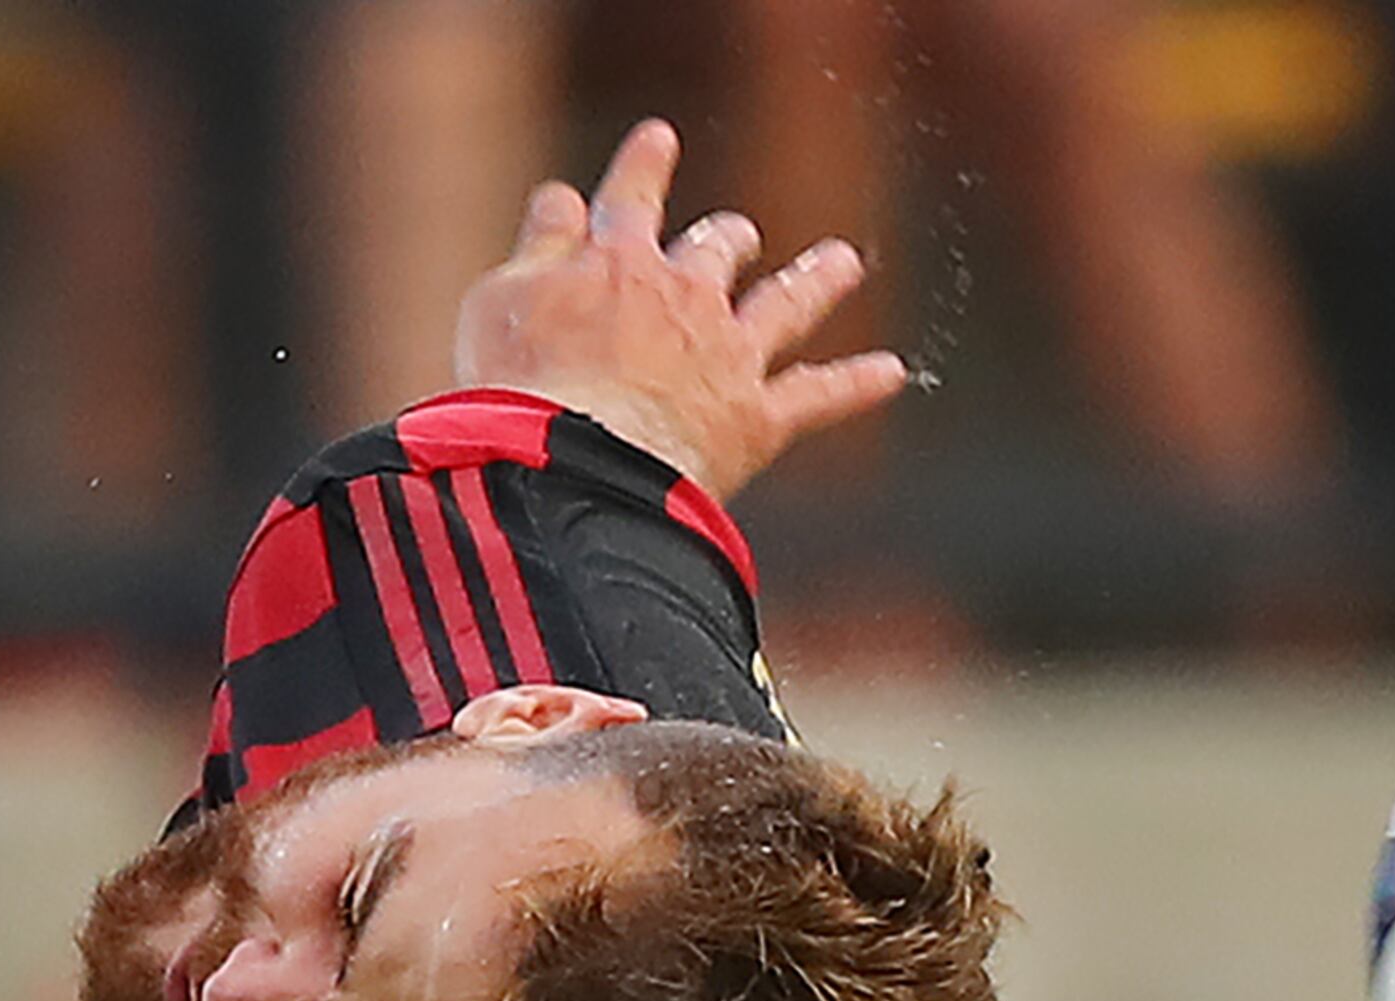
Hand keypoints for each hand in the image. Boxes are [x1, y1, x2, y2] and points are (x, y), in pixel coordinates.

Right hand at [450, 117, 906, 499]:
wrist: (576, 466)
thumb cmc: (520, 391)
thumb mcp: (500, 302)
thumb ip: (540, 246)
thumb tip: (563, 197)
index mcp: (617, 262)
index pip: (631, 198)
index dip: (644, 167)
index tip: (660, 140)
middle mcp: (686, 296)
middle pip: (715, 251)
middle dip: (727, 240)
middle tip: (737, 236)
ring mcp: (728, 355)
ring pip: (784, 305)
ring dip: (817, 280)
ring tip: (843, 263)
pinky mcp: (757, 418)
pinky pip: (818, 396)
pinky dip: (857, 383)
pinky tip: (894, 373)